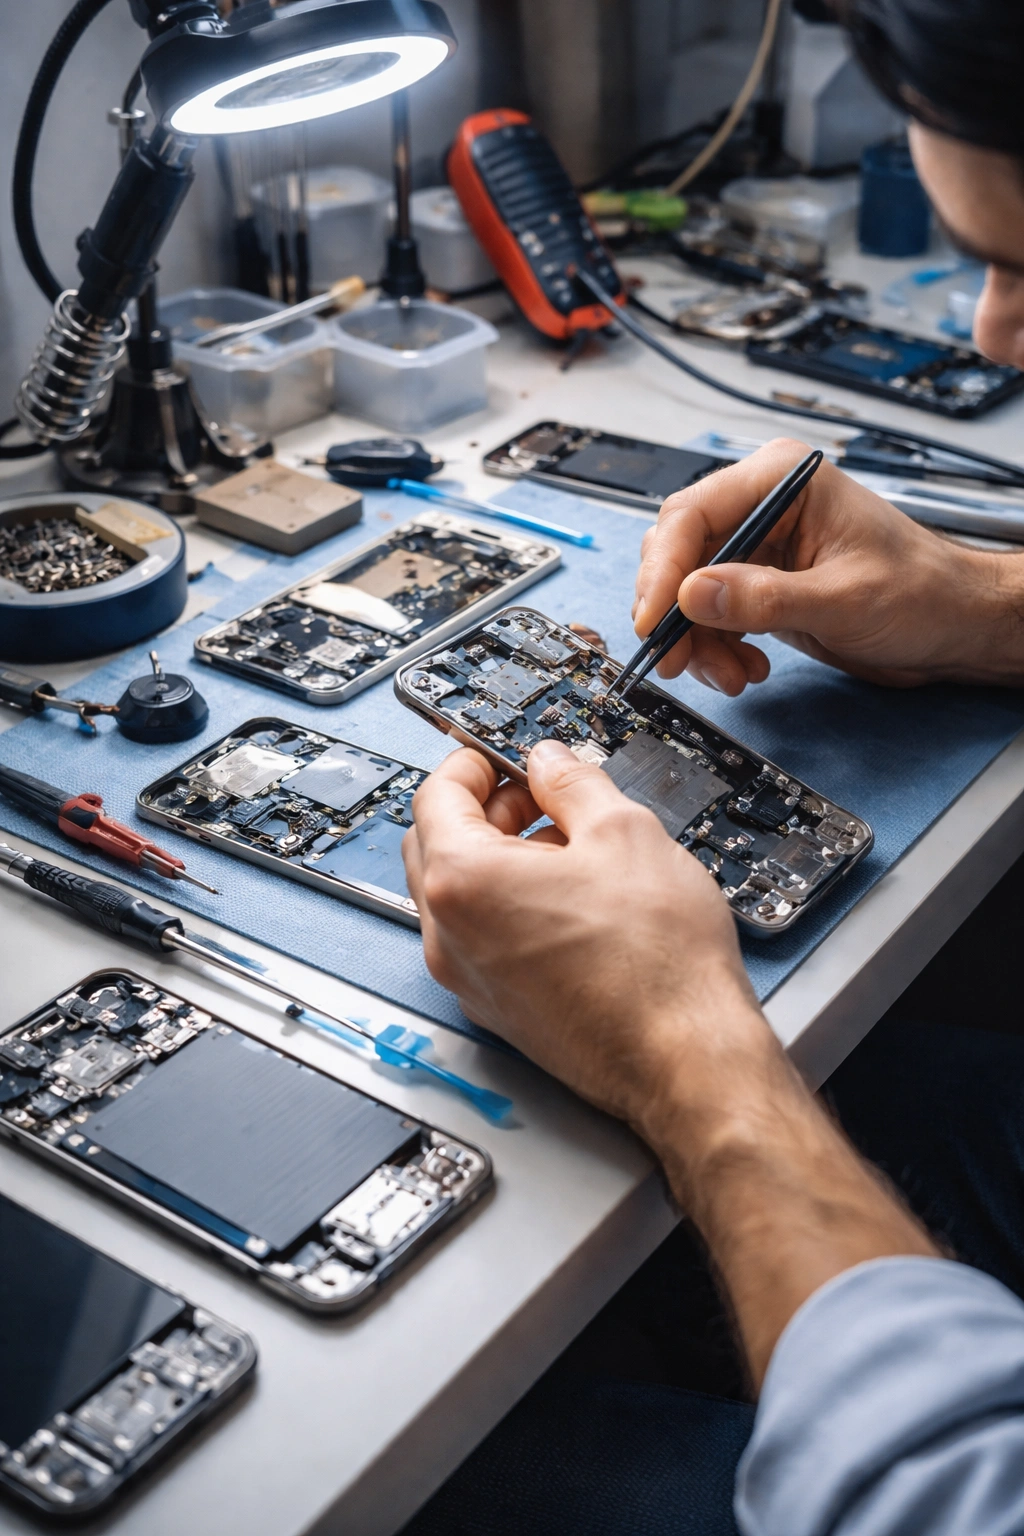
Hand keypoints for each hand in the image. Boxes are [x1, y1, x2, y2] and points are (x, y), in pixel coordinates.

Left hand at [403, 740, 770, 1152]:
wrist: (687, 1061)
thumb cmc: (659, 965)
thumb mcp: (624, 832)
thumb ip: (573, 783)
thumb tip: (550, 763)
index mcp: (464, 882)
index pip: (436, 796)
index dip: (470, 763)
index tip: (498, 755)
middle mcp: (449, 937)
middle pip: (433, 846)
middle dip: (479, 810)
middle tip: (535, 794)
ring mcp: (468, 980)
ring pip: (457, 896)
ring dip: (495, 858)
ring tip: (565, 847)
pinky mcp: (497, 1010)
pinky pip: (480, 939)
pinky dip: (507, 906)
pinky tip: (569, 899)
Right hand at [634, 437, 1023, 693]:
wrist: (955, 628)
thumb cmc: (924, 593)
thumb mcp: (843, 599)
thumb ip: (764, 598)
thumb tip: (692, 595)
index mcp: (782, 481)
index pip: (693, 514)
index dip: (663, 570)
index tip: (654, 620)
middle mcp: (763, 507)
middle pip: (679, 553)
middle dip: (675, 612)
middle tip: (678, 659)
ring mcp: (759, 547)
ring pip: (688, 591)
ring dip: (698, 640)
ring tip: (730, 676)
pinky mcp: (759, 586)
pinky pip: (710, 616)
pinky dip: (715, 649)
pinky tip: (745, 669)